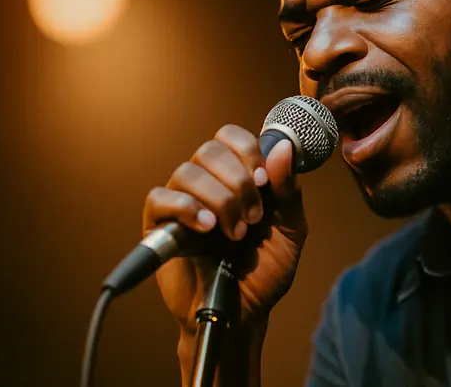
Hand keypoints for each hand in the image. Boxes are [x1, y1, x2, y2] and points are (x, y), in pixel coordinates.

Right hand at [143, 124, 306, 335]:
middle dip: (238, 180)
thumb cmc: (266, 271)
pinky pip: (159, 198)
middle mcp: (208, 184)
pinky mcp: (160, 227)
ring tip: (235, 232)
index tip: (264, 181)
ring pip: (187, 172)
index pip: (231, 137)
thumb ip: (288, 191)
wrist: (245, 313)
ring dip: (219, 200)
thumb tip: (282, 148)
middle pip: (209, 150)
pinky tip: (207, 228)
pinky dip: (186, 208)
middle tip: (254, 216)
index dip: (247, 151)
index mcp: (237, 177)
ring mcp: (182, 204)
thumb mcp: (290, 230)